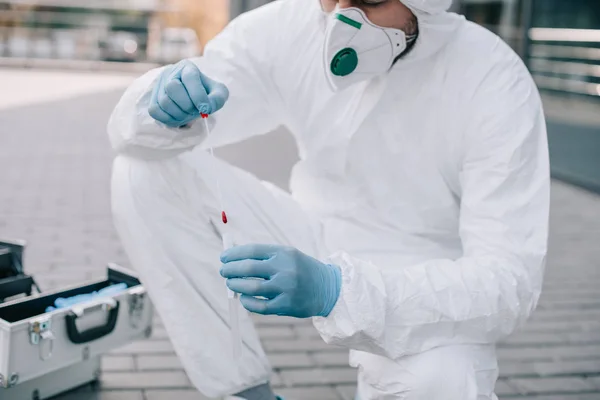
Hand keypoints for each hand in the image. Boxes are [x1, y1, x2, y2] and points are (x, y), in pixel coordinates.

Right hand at [149, 60, 228, 126]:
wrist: (192, 98)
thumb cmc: (206, 94)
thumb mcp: (218, 93)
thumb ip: (218, 98)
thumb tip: (207, 107)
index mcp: (187, 67)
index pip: (190, 77)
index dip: (198, 95)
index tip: (205, 109)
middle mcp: (170, 72)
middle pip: (172, 88)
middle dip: (187, 105)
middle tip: (195, 111)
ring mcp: (159, 85)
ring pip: (164, 101)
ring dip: (179, 114)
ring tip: (188, 114)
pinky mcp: (152, 98)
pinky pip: (155, 110)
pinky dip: (168, 118)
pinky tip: (177, 117)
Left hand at [220, 244, 340, 317]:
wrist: (328, 288)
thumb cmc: (300, 270)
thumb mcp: (287, 256)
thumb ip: (263, 256)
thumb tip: (234, 258)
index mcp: (283, 253)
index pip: (251, 251)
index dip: (234, 254)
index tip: (223, 257)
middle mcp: (285, 269)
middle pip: (248, 268)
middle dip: (230, 269)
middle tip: (224, 271)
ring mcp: (286, 288)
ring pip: (251, 287)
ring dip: (235, 285)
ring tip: (231, 283)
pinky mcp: (286, 305)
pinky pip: (259, 306)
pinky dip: (247, 301)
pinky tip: (243, 298)